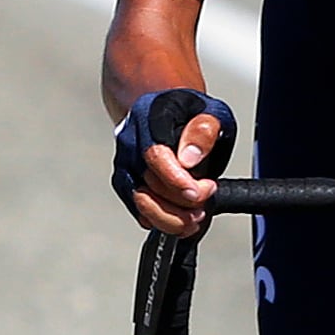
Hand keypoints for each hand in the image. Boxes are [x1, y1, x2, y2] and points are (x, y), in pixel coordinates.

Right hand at [112, 90, 230, 236]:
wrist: (167, 113)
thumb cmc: (191, 114)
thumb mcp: (210, 112)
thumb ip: (203, 131)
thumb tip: (189, 159)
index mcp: (149, 118)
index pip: (155, 155)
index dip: (177, 180)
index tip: (201, 191)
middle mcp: (130, 142)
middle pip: (149, 184)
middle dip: (183, 201)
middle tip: (208, 195)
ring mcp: (125, 164)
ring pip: (140, 203)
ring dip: (171, 218)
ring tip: (197, 216)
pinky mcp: (126, 184)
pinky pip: (140, 212)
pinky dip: (163, 223)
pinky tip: (184, 222)